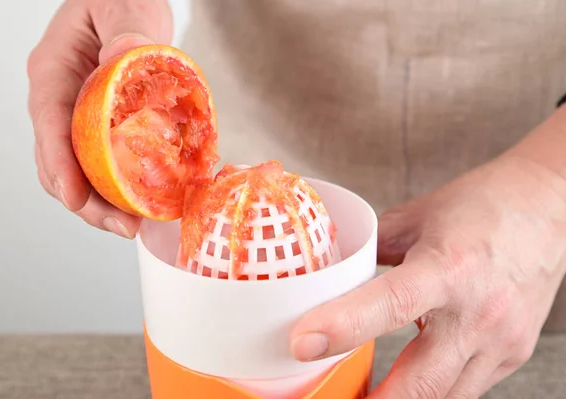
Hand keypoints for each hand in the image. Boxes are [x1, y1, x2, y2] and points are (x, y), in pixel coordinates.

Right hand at [27, 0, 172, 237]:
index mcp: (55, 69)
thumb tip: (123, 60)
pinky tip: (138, 204)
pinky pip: (98, 163)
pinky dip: (114, 188)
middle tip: (122, 226)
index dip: (60, 164)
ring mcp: (76, 115)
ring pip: (76, 169)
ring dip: (100, 203)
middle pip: (58, 159)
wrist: (130, 3)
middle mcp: (59, 98)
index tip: (76, 198)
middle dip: (85, 200)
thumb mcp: (125, 6)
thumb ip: (127, 30)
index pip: (50, 122)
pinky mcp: (98, 127)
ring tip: (132, 225)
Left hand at [291, 151, 565, 396]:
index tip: (303, 344)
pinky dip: (432, 391)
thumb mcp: (415, 217)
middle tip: (335, 396)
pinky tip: (412, 379)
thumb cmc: (482, 207)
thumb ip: (372, 250)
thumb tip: (332, 273)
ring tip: (368, 393)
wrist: (548, 209)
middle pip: (420, 385)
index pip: (391, 304)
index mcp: (448, 267)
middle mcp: (478, 313)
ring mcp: (500, 341)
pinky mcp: (512, 355)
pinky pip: (465, 389)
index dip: (343, 326)